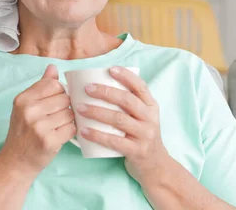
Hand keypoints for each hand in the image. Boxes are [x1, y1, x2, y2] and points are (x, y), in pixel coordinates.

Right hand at [0, 64, 75, 176]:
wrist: (15, 162)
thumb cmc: (23, 132)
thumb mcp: (26, 107)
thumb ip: (41, 86)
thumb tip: (53, 67)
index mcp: (23, 99)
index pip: (53, 84)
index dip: (59, 92)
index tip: (55, 102)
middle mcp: (29, 111)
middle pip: (64, 98)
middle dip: (65, 107)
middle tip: (56, 117)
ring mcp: (39, 127)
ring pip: (70, 113)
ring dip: (68, 120)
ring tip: (57, 126)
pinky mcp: (49, 141)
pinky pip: (72, 128)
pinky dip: (70, 131)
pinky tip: (60, 135)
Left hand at [76, 66, 171, 183]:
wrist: (155, 166)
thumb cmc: (141, 136)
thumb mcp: (142, 117)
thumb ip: (129, 104)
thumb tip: (101, 84)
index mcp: (151, 106)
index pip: (140, 86)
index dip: (126, 76)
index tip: (110, 69)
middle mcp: (150, 118)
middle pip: (127, 100)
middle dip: (105, 92)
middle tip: (87, 88)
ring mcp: (145, 135)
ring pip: (119, 120)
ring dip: (97, 112)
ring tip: (79, 108)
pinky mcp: (137, 151)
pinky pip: (114, 141)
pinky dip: (97, 135)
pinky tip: (83, 131)